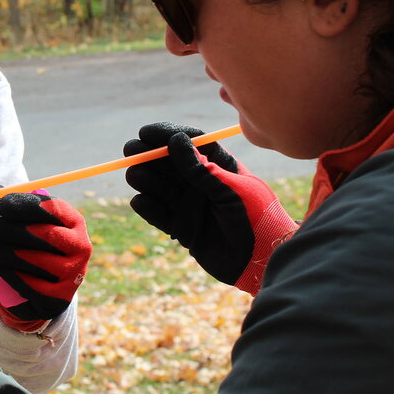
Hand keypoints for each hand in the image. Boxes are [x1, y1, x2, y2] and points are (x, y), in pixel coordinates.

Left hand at [0, 188, 90, 329]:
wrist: (44, 283)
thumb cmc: (31, 242)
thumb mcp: (24, 220)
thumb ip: (7, 203)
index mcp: (73, 221)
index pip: (54, 209)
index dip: (26, 205)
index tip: (1, 205)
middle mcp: (80, 246)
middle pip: (43, 235)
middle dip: (5, 229)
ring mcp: (72, 273)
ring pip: (31, 260)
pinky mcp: (59, 297)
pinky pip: (28, 283)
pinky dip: (4, 271)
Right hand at [124, 122, 297, 294]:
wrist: (261, 261)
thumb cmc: (255, 217)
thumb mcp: (229, 189)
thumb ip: (200, 168)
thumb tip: (175, 139)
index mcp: (217, 165)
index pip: (188, 143)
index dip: (165, 135)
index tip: (145, 132)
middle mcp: (200, 182)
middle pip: (166, 163)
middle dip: (147, 155)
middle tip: (131, 152)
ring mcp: (189, 204)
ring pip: (158, 186)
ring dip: (144, 178)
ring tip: (137, 176)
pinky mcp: (181, 227)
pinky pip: (156, 214)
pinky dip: (147, 207)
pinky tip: (142, 201)